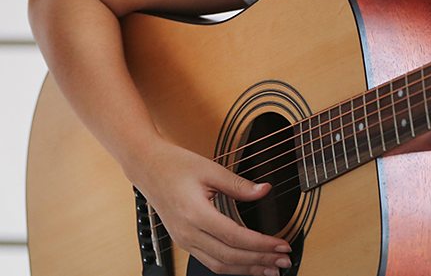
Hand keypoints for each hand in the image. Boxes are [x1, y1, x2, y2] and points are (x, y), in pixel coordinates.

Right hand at [128, 141, 292, 275]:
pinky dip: (232, 267)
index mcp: (195, 212)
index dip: (262, 245)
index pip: (235, 237)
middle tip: (283, 261)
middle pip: (230, 256)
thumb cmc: (174, 165)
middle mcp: (187, 232)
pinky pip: (210, 262)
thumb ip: (239, 184)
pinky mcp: (184, 241)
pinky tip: (247, 265)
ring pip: (220, 265)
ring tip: (270, 269)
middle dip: (260, 261)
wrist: (147, 167)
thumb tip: (264, 191)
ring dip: (247, 269)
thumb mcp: (210, 169)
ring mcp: (184, 240)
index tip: (281, 245)